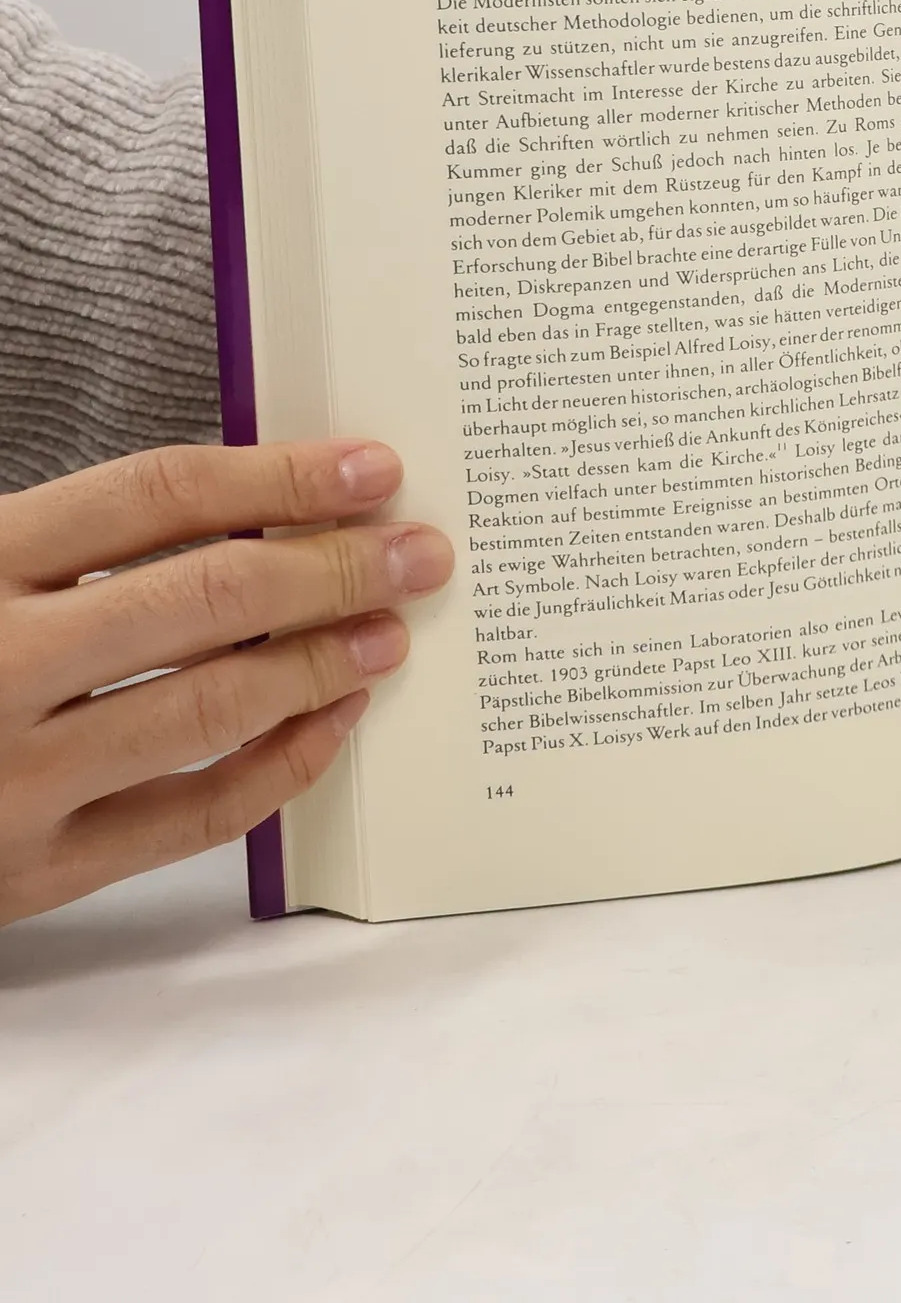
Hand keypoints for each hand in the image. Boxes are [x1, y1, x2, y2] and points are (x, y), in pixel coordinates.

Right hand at [1, 440, 452, 926]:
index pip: (156, 494)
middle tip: (420, 552)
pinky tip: (336, 721)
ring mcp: (14, 779)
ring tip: (392, 631)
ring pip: (212, 706)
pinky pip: (196, 817)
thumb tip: (266, 504)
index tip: (372, 469)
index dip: (280, 475)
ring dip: (322, 662)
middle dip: (333, 567)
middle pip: (206, 595)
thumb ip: (84, 544)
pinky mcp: (37, 872)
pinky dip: (283, 766)